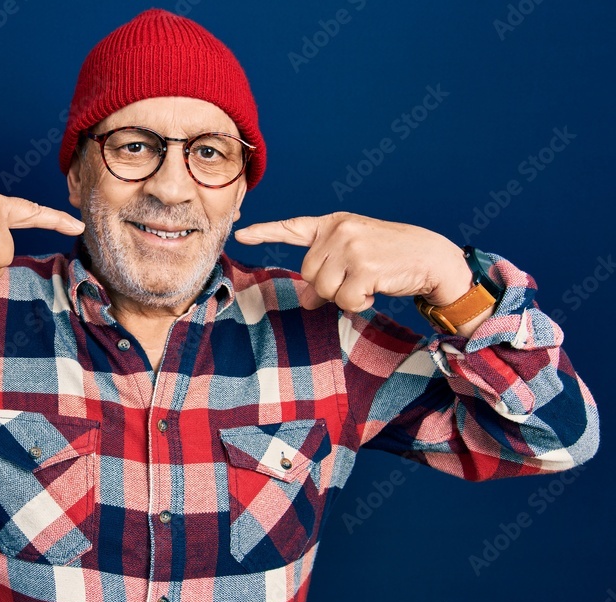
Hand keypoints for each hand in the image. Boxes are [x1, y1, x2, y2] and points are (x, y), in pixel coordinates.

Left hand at [234, 211, 473, 311]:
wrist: (433, 258)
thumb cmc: (392, 258)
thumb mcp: (356, 258)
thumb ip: (328, 272)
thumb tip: (307, 300)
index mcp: (334, 224)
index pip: (293, 228)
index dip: (265, 233)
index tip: (241, 235)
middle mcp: (339, 231)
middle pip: (308, 273)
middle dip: (329, 285)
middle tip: (357, 278)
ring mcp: (351, 247)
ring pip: (323, 289)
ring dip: (344, 296)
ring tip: (368, 282)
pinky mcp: (364, 267)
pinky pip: (344, 300)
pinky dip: (359, 303)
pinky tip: (376, 290)